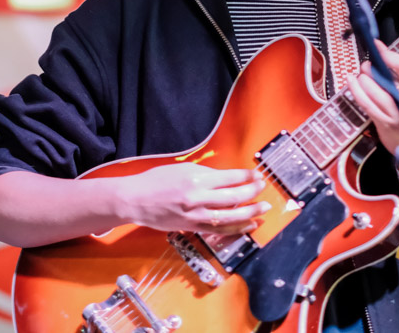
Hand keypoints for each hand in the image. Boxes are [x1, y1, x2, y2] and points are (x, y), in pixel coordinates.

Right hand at [112, 162, 269, 234]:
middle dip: (252, 192)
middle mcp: (197, 197)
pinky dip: (236, 228)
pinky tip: (248, 225)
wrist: (135, 199)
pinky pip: (218, 230)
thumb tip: (228, 178)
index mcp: (195, 179)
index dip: (246, 176)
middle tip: (263, 188)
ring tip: (263, 209)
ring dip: (250, 212)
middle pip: (233, 197)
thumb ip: (205, 174)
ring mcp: (195, 215)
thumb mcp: (182, 169)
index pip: (229, 177)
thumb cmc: (156, 181)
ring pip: (230, 216)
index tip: (256, 174)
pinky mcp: (191, 227)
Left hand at [346, 40, 398, 158]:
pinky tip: (351, 82)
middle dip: (371, 70)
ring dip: (363, 81)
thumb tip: (379, 52)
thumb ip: (398, 76)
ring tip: (359, 75)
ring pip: (375, 93)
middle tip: (365, 66)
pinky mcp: (382, 122)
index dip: (387, 54)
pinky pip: (366, 104)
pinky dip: (356, 91)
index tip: (376, 45)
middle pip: (387, 80)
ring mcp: (396, 114)